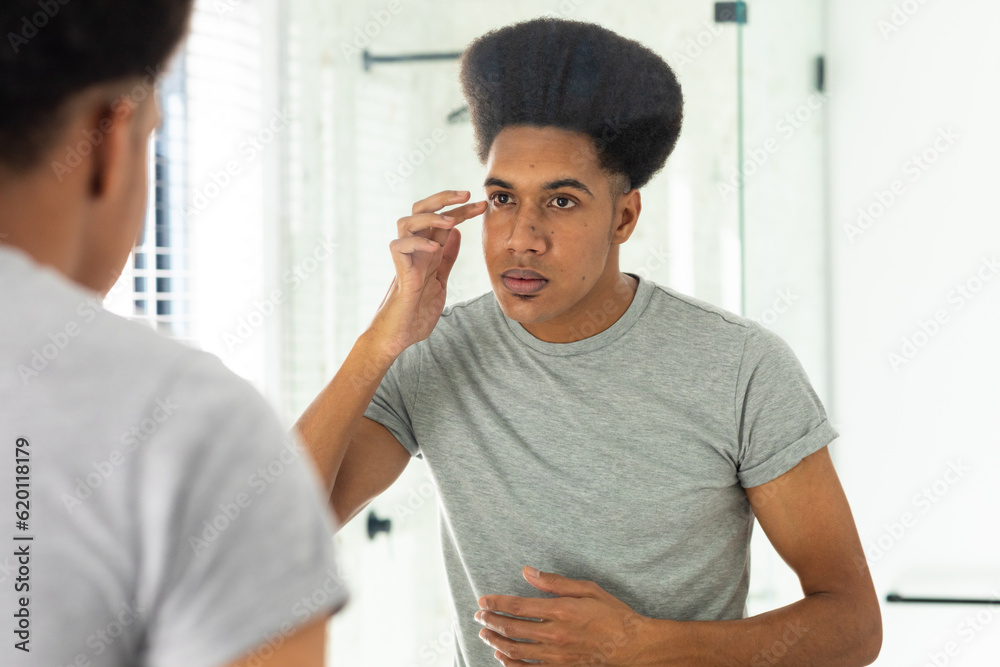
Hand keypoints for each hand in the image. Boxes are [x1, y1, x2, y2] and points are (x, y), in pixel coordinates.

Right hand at [368, 190, 486, 358]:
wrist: (399, 335)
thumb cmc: (416, 311)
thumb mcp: (440, 280)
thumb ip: (447, 258)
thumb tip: (457, 234)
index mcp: (427, 250)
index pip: (443, 220)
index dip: (462, 209)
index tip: (483, 205)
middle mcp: (414, 249)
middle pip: (421, 210)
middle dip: (443, 198)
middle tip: (467, 195)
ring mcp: (405, 259)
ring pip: (407, 222)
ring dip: (430, 217)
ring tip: (452, 221)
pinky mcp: (398, 273)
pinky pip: (399, 247)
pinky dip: (417, 243)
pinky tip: (434, 248)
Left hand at [475, 566, 653, 665]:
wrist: (632, 646)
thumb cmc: (612, 614)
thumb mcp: (587, 589)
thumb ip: (554, 581)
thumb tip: (527, 571)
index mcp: (560, 610)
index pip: (518, 606)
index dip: (496, 603)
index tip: (482, 600)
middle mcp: (555, 634)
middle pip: (512, 629)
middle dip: (491, 622)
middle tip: (478, 617)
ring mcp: (557, 655)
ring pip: (516, 650)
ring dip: (496, 642)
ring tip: (485, 635)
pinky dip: (511, 664)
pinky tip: (502, 657)